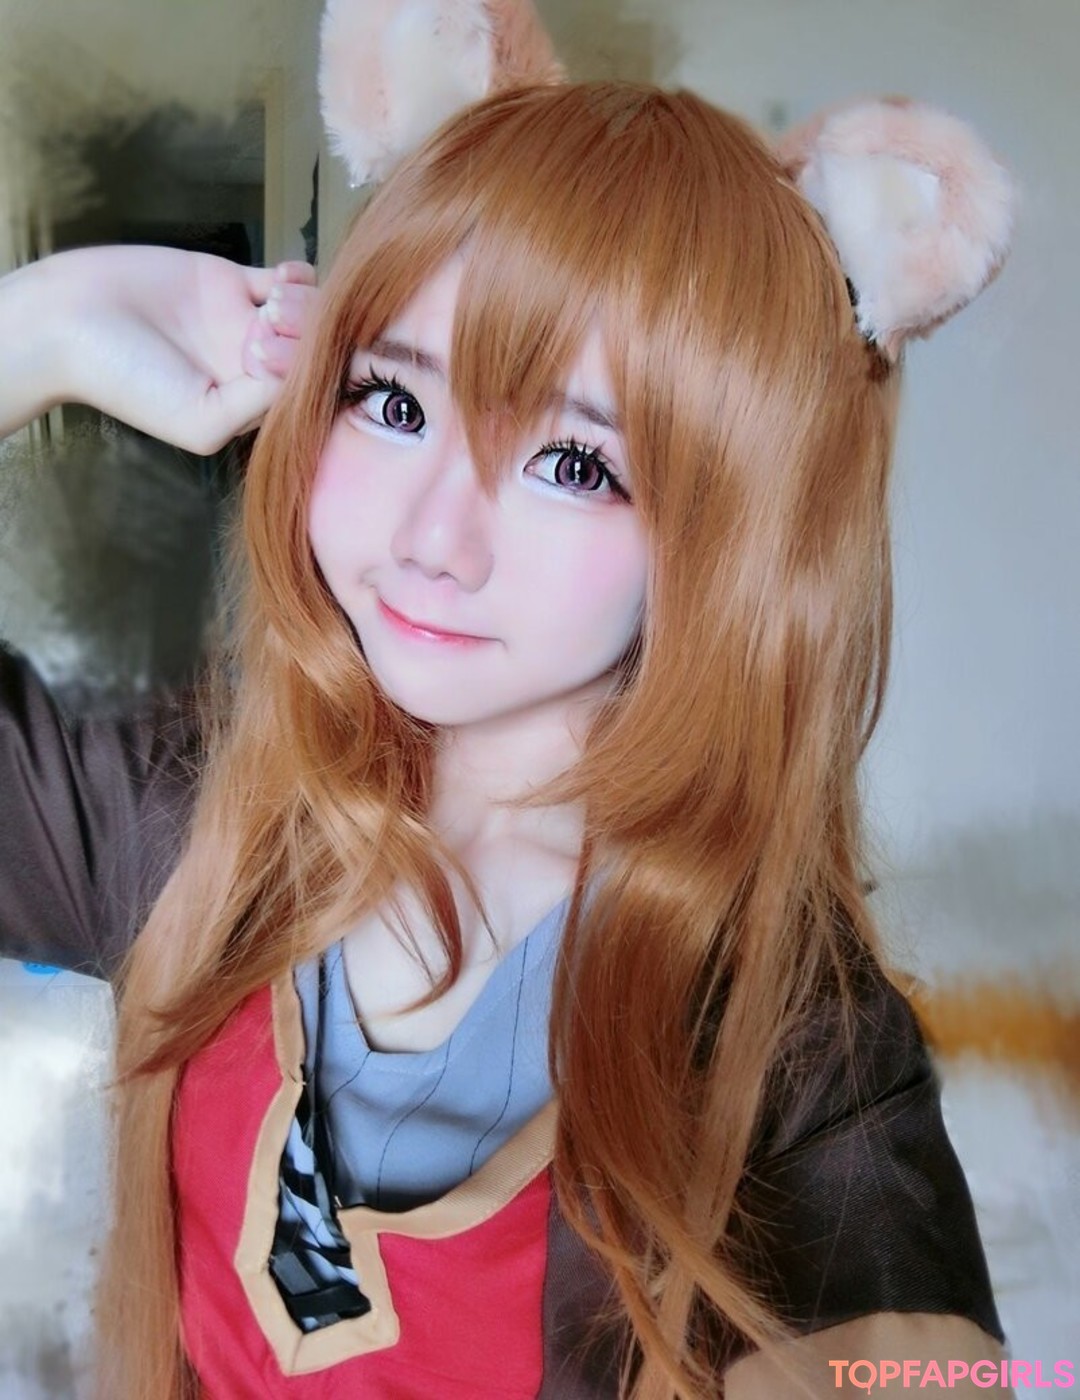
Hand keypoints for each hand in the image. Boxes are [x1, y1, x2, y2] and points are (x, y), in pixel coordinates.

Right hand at [0, 246, 317, 451]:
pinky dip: (297, 277)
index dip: (308, 374)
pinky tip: (281, 280)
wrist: (71, 320)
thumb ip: (257, 406)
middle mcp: (254, 368)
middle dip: (309, 337)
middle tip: (268, 326)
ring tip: (270, 305)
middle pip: (315, 352)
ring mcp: (246, 324)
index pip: (307, 393)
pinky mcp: (231, 283)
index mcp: (250, 407)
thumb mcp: (200, 421)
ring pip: (307, 315)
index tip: (269, 359)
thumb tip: (300, 377)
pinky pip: (287, 280)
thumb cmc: (128, 382)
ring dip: (306, 306)